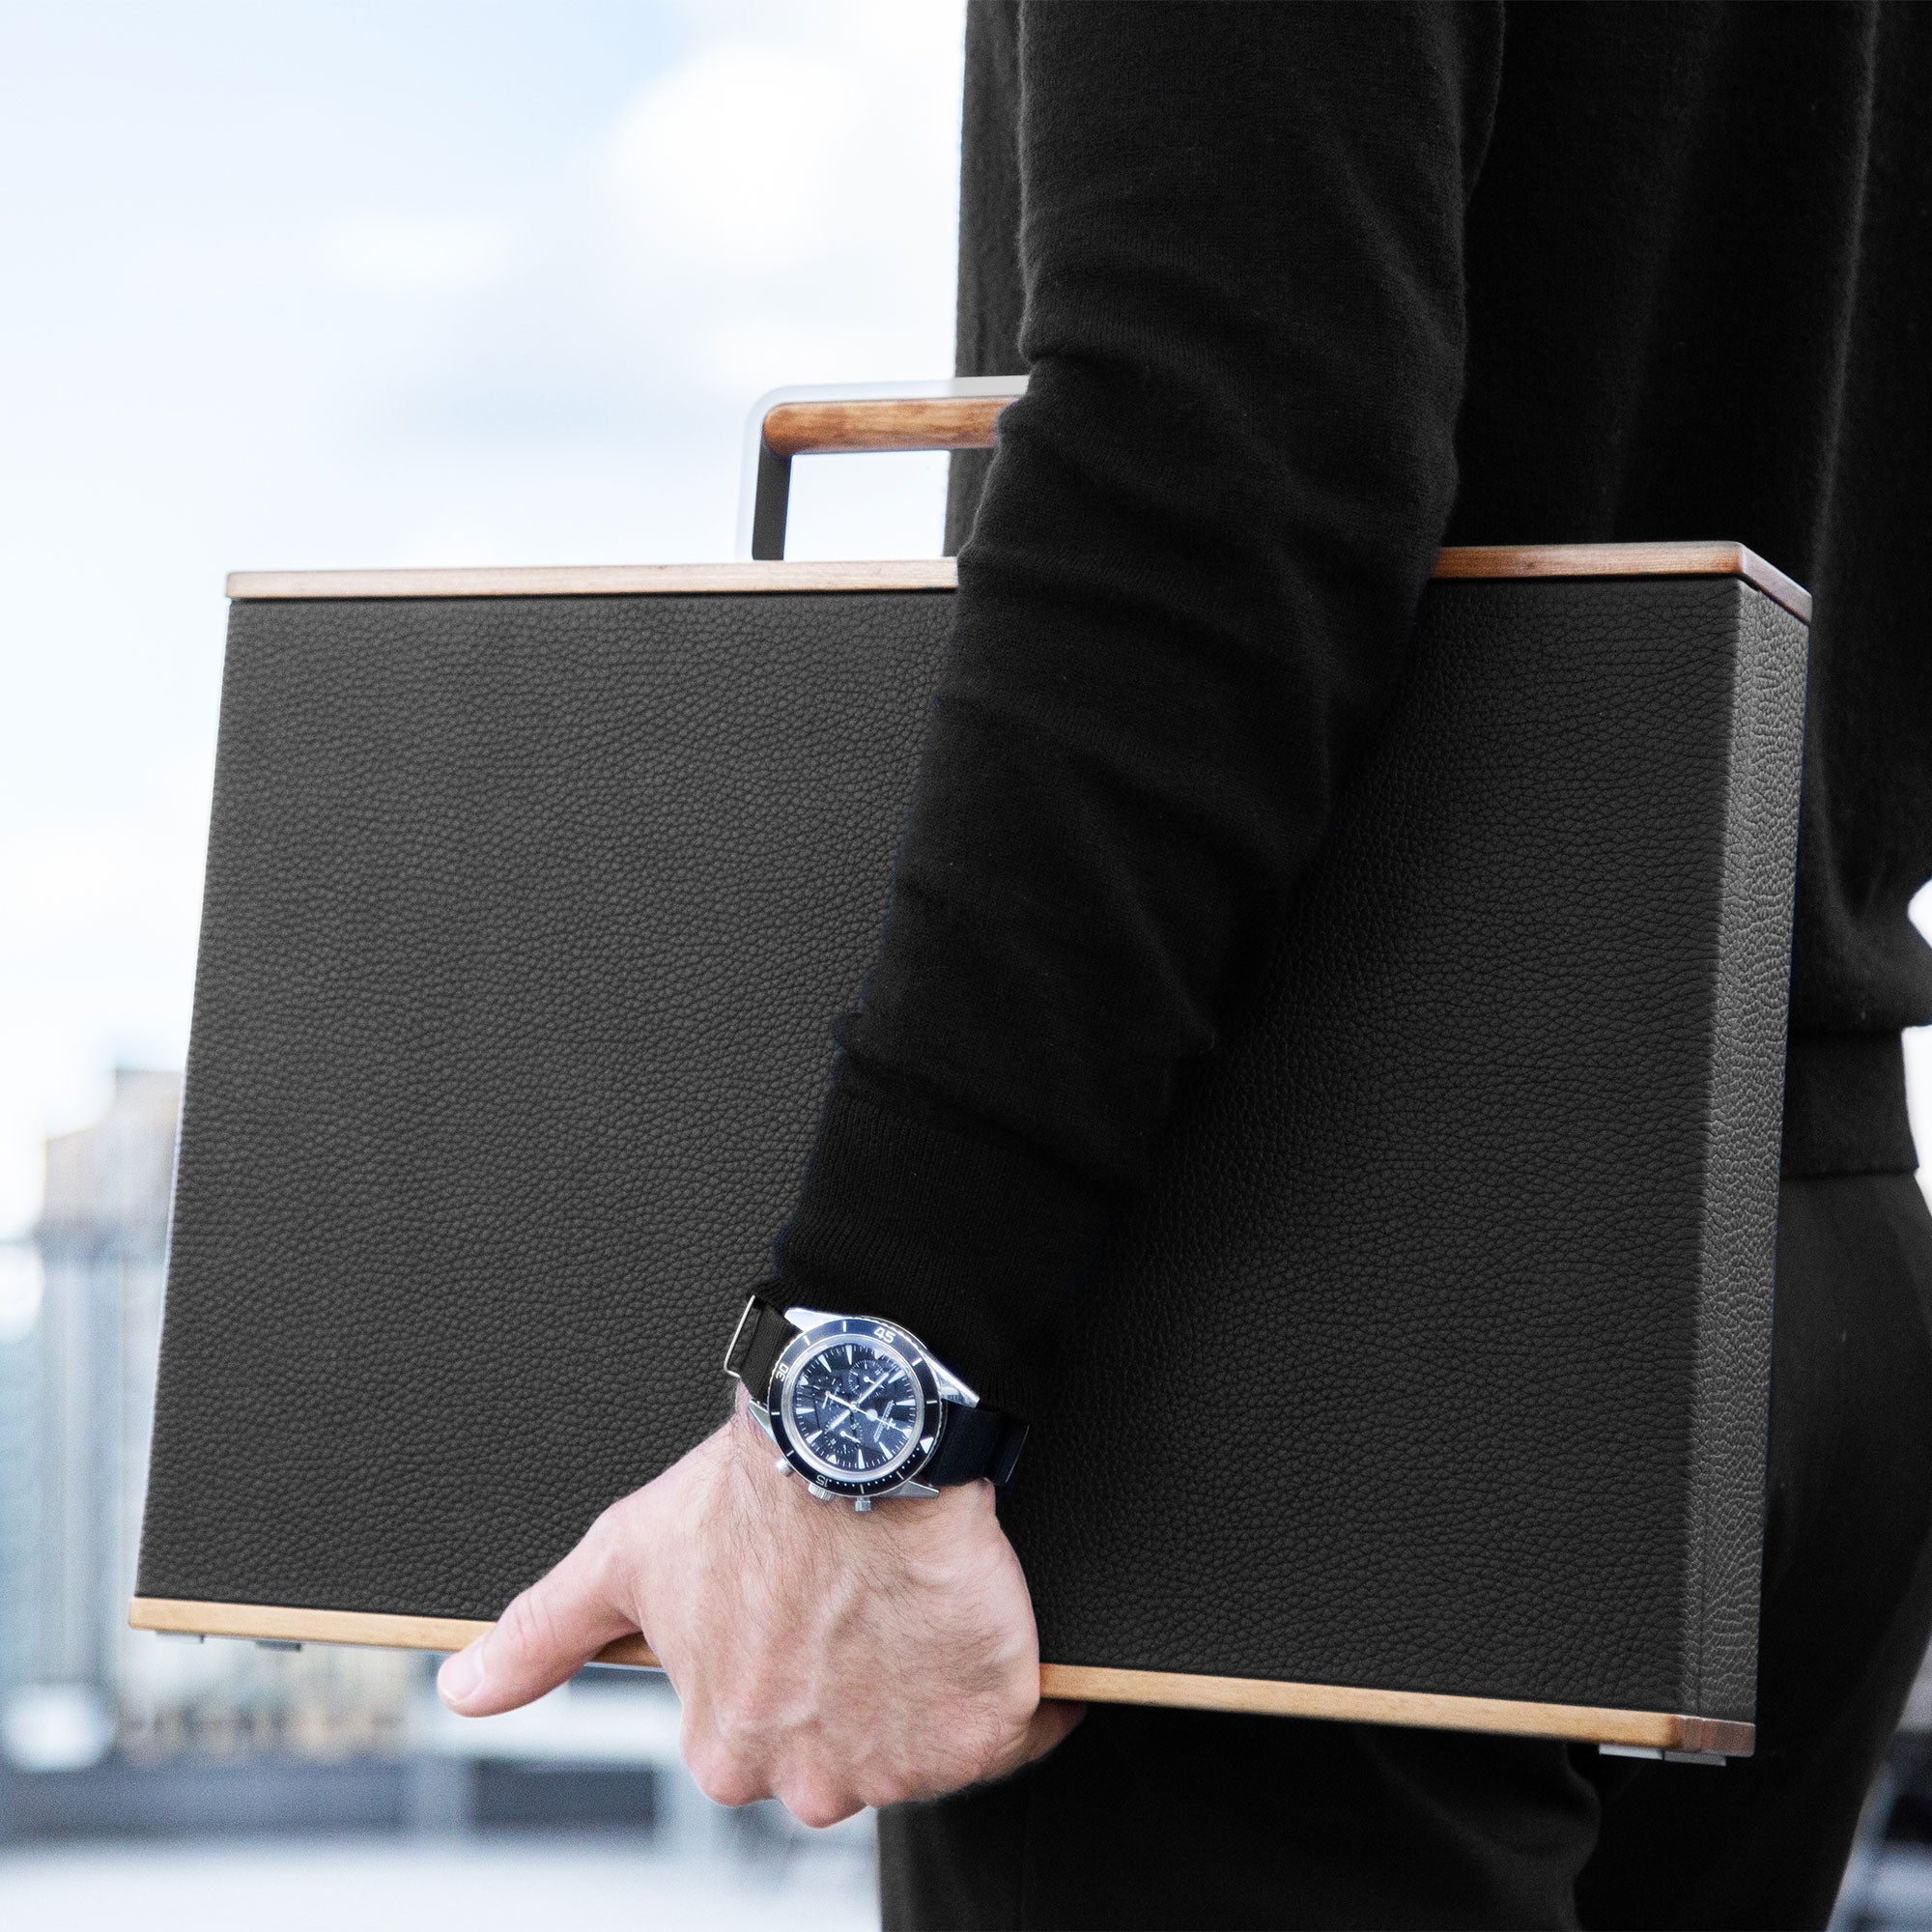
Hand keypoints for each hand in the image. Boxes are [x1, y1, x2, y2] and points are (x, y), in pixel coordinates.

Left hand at [435, 1398, 1082, 1825]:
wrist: (857, 1433)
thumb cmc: (743, 1494)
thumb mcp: (626, 1557)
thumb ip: (541, 1636)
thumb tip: (463, 1690)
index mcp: (726, 1752)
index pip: (772, 1740)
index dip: (799, 1665)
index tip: (810, 1606)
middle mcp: (814, 1780)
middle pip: (859, 1751)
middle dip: (871, 1685)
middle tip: (865, 1595)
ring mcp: (908, 1758)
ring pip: (935, 1738)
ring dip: (938, 1680)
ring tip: (916, 1593)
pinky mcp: (989, 1723)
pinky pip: (1017, 1723)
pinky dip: (1015, 1683)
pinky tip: (979, 1614)